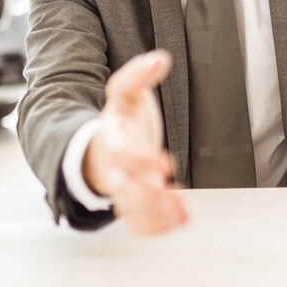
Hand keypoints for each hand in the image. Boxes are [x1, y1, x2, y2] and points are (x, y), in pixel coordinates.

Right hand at [83, 50, 188, 235]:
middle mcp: (114, 169)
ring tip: (184, 215)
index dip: (141, 162)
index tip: (168, 165)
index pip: (120, 154)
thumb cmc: (121, 120)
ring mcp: (122, 189)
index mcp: (112, 139)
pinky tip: (179, 221)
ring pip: (130, 212)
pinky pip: (136, 225)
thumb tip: (160, 58)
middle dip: (149, 199)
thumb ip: (138, 75)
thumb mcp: (126, 93)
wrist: (103, 144)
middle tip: (177, 199)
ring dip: (156, 217)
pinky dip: (155, 229)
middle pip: (124, 191)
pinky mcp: (130, 204)